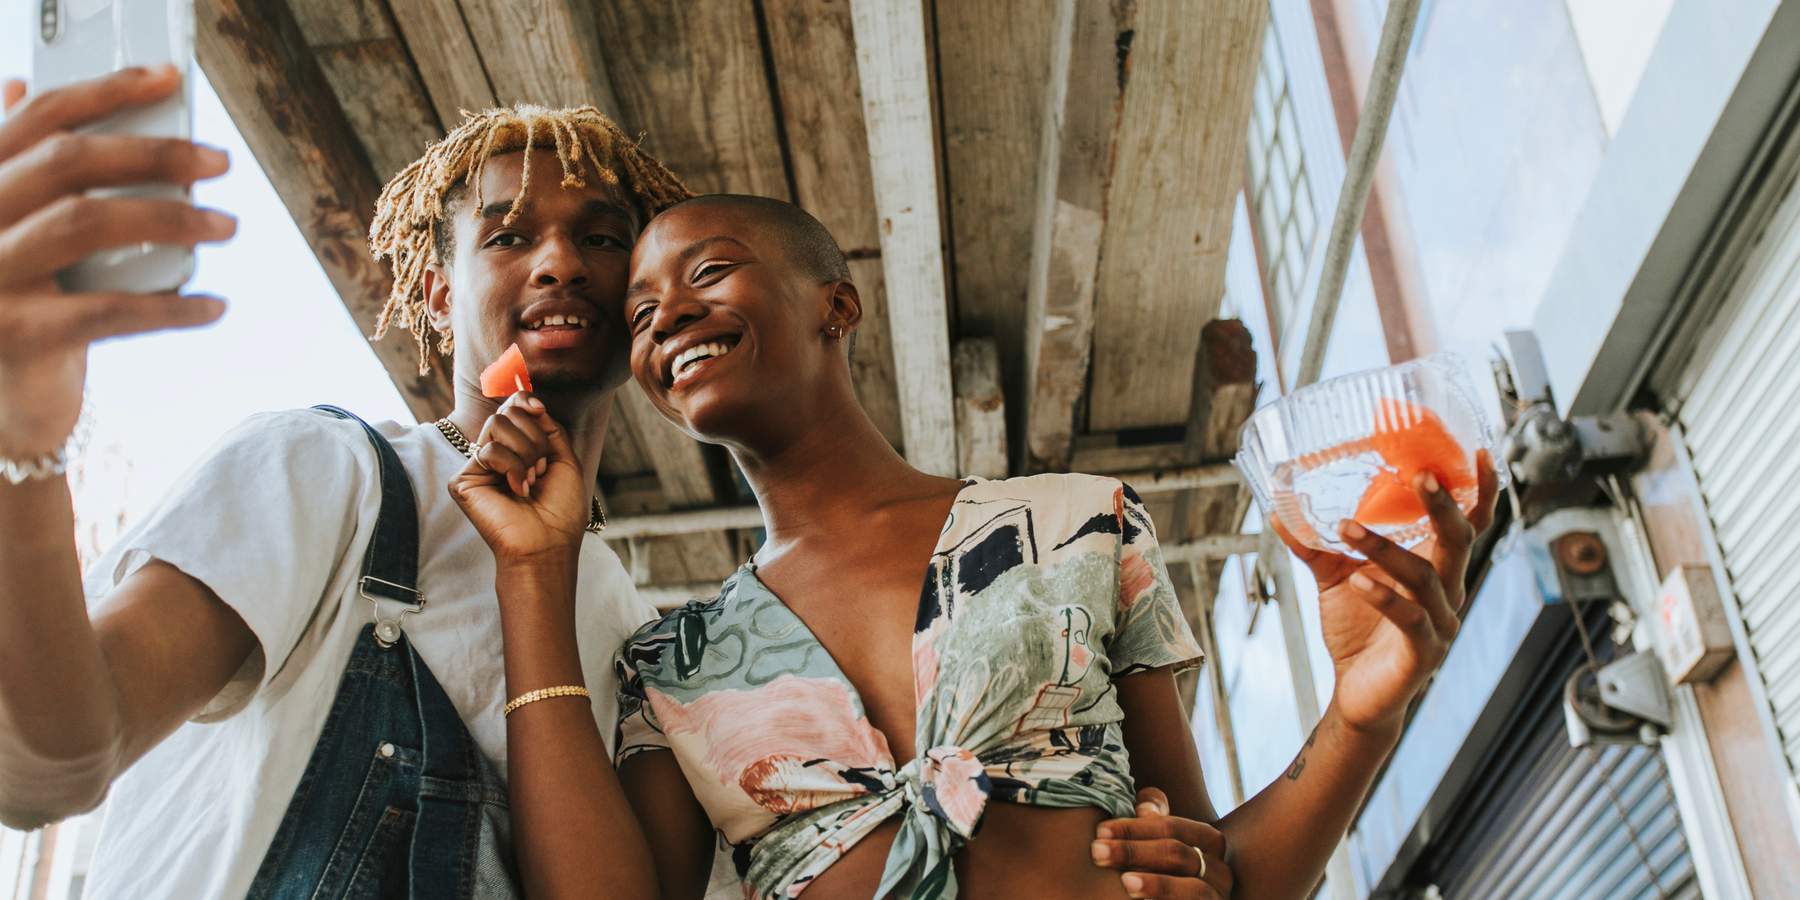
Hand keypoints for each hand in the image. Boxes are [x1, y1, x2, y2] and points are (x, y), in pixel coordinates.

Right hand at [0, 67, 233, 456]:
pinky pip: (108, 311)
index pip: (38, 118)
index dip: (105, 91)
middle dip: (153, 153)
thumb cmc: (21, 302)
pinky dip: (172, 308)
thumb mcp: (15, 227)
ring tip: (227, 226)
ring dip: (170, 218)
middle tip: (219, 162)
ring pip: (86, 222)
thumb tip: (25, 85)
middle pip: (67, 162)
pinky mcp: (18, 333)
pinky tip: (215, 306)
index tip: (168, 79)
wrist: (0, 399)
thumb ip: (19, 166)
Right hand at [447, 394, 588, 561]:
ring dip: (526, 452)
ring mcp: (477, 468)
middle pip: (507, 412)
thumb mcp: (564, 459)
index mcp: (517, 449)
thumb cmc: (560, 510)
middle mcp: (495, 456)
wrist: (549, 543)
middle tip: (541, 468)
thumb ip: (548, 427)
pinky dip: (512, 468)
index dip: (524, 400)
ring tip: (531, 481)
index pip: (512, 407)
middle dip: (534, 437)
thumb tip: (531, 400)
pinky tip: (517, 490)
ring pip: (497, 425)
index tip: (540, 409)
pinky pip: (489, 450)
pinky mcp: (463, 481)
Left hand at [1091, 787, 1232, 898]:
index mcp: (1208, 841)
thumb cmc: (1163, 873)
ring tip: (1126, 883)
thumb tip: (1144, 807)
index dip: (1134, 827)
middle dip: (1134, 851)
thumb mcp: (1159, 844)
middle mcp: (1220, 869)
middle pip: (1177, 853)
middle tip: (1097, 852)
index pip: (1170, 826)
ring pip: (1192, 889)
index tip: (1100, 831)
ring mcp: (1217, 897)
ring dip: (1157, 884)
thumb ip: (1154, 820)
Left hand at [1274, 450, 1500, 733]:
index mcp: (1437, 567)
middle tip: (1419, 474)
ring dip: (1386, 549)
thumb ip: (1315, 545)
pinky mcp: (1423, 652)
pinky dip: (1384, 597)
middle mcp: (1449, 591)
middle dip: (1443, 505)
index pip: (1470, 524)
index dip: (1479, 490)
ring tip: (1347, 527)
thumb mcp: (1334, 577)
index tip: (1481, 450)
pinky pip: (1411, 619)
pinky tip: (1358, 582)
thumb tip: (1279, 509)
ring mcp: (1440, 623)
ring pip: (1426, 576)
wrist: (1356, 693)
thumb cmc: (1356, 628)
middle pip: (1459, 540)